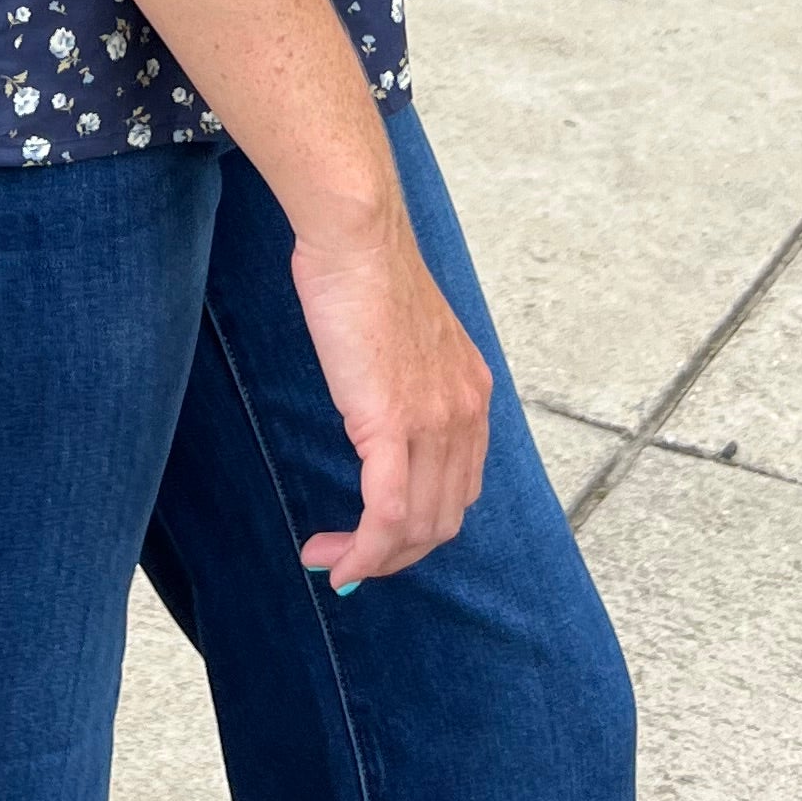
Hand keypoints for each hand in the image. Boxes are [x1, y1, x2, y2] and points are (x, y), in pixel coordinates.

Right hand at [285, 203, 493, 586]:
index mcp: (472, 396)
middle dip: (394, 555)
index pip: (458, 489)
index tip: (374, 537)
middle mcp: (465, 415)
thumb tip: (380, 418)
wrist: (357, 239)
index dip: (418, 527)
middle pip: (442, 520)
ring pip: (416, 526)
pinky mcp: (393, 422)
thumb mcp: (407, 340)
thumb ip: (408, 383)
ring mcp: (435, 422)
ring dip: (372, 559)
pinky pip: (386, 512)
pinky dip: (363, 549)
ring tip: (329, 560)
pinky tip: (332, 559)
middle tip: (347, 561)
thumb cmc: (366, 274)